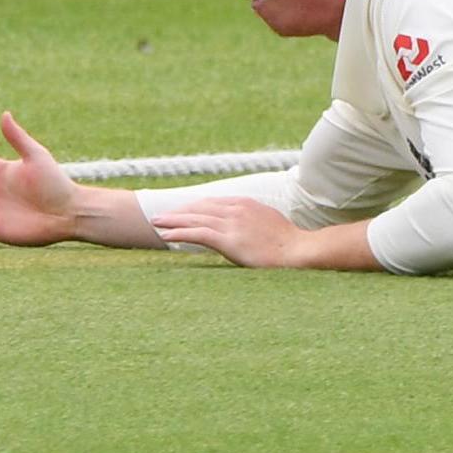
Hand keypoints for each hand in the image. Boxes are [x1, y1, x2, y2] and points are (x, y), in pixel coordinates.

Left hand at [150, 197, 307, 267]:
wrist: (296, 250)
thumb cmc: (286, 241)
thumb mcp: (268, 222)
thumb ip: (251, 219)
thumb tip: (244, 225)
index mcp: (245, 203)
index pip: (211, 202)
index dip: (193, 207)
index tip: (180, 212)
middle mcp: (235, 209)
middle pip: (199, 207)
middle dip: (178, 211)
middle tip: (160, 215)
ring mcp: (231, 223)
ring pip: (194, 219)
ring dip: (172, 221)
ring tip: (156, 223)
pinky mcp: (228, 240)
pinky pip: (197, 234)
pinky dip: (179, 234)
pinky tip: (166, 236)